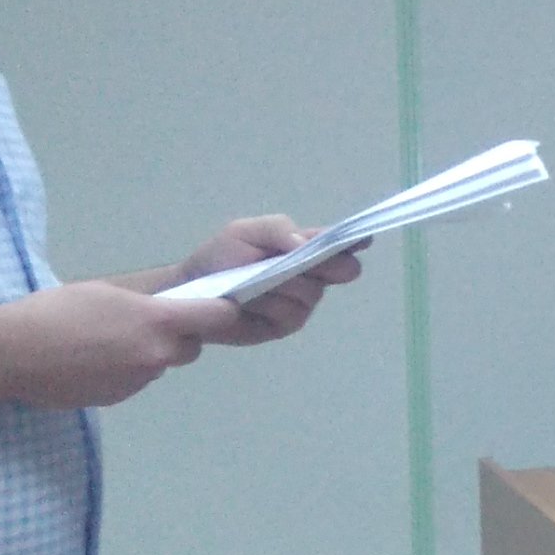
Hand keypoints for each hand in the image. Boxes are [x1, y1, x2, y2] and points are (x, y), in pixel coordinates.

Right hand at [0, 281, 246, 409]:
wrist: (14, 354)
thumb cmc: (57, 312)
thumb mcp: (108, 294)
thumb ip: (146, 306)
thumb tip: (164, 314)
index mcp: (158, 321)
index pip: (218, 318)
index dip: (220, 312)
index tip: (214, 308)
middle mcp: (157, 355)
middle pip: (189, 347)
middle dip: (176, 337)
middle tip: (143, 324)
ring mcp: (138, 381)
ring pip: (160, 365)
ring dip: (147, 355)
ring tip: (106, 343)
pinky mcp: (118, 398)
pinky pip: (135, 381)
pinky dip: (125, 372)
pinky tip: (92, 362)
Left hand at [175, 217, 365, 346]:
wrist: (190, 291)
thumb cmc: (219, 257)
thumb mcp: (243, 231)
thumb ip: (276, 228)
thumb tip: (304, 242)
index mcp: (305, 249)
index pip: (340, 244)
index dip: (354, 242)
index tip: (363, 239)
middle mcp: (311, 276)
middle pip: (343, 271)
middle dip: (327, 265)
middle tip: (302, 263)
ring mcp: (301, 304)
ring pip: (312, 293)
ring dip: (284, 286)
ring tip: (254, 284)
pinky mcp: (285, 326)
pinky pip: (292, 314)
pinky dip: (270, 305)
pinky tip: (251, 302)